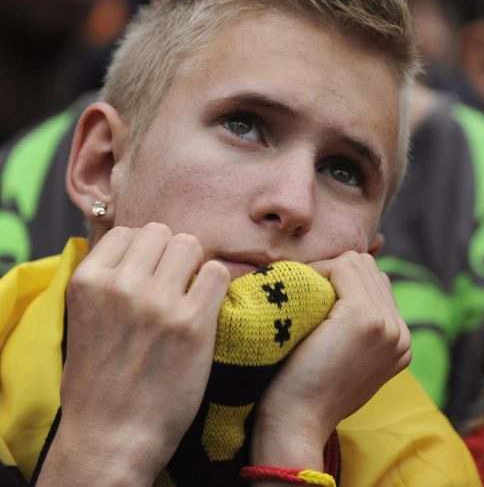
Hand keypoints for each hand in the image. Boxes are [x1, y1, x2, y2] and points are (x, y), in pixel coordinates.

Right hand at [37, 223, 229, 485]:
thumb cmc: (101, 381)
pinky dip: (216, 286)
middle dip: (172, 256)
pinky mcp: (192, 323)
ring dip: (195, 267)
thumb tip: (140, 244)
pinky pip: (218, 273)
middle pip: (164, 233)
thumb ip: (107, 280)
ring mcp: (158, 303)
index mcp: (87, 281)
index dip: (145, 252)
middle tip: (174, 287)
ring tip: (189, 297)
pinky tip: (206, 309)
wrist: (114, 434)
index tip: (150, 275)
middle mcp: (120, 286)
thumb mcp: (83, 318)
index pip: (129, 231)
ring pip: (191, 245)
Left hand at [251, 251, 410, 467]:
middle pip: (371, 269)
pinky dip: (318, 272)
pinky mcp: (364, 317)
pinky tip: (301, 295)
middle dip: (335, 272)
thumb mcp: (344, 362)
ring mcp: (386, 324)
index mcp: (400, 344)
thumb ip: (356, 335)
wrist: (297, 424)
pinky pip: (343, 267)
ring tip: (303, 296)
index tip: (311, 296)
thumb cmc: (307, 395)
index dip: (341, 282)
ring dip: (326, 271)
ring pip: (358, 263)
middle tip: (303, 291)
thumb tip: (338, 300)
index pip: (377, 284)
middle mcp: (401, 334)